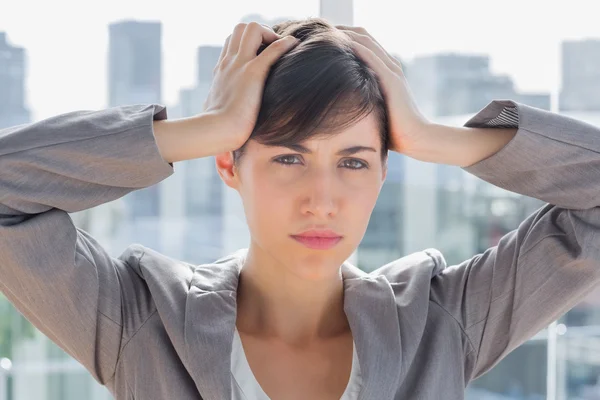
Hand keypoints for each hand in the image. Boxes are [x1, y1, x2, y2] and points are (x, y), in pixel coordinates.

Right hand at [202, 22, 299, 150]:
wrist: (214, 132)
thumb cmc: (215, 129)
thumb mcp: (214, 110)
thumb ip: (219, 104)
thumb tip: (219, 114)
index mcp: (221, 71)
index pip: (231, 43)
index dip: (247, 43)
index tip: (260, 55)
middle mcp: (229, 63)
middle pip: (240, 28)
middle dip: (260, 33)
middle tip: (272, 50)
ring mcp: (240, 65)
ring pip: (253, 29)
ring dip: (270, 35)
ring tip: (281, 50)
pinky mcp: (253, 73)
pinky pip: (272, 49)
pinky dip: (285, 44)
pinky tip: (294, 46)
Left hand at [335, 26, 429, 154]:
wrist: (415, 139)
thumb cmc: (394, 131)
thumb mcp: (374, 110)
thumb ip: (362, 101)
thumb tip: (340, 108)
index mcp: (386, 71)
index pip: (364, 44)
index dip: (345, 37)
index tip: (324, 38)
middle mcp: (390, 66)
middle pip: (364, 37)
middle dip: (343, 31)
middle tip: (320, 29)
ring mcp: (392, 71)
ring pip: (367, 42)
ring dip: (347, 34)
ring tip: (326, 31)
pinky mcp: (391, 80)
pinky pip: (372, 57)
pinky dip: (356, 47)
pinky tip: (341, 42)